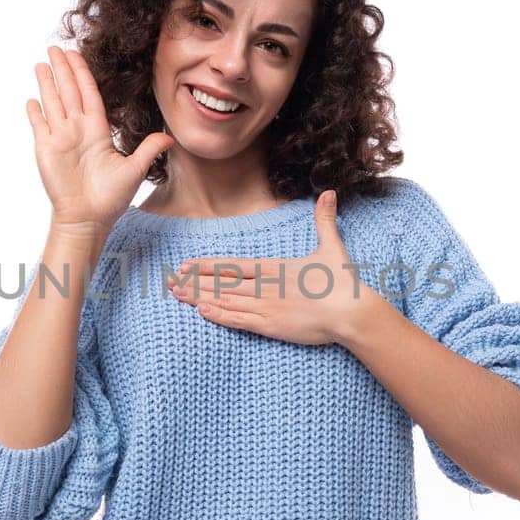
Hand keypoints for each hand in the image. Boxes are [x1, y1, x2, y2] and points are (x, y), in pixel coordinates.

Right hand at [27, 45, 174, 235]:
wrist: (88, 219)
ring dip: (47, 83)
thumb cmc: (111, 199)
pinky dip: (36, 112)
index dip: (83, 73)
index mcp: (97, 130)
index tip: (77, 55)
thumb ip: (149, 149)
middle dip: (63, 69)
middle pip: (69, 91)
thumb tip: (171, 137)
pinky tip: (32, 99)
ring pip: (53, 102)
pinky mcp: (45, 149)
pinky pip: (39, 125)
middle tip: (56, 46)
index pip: (89, 94)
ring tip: (42, 63)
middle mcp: (77, 130)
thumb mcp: (134, 170)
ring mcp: (60, 138)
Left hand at [164, 190, 372, 346]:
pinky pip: (239, 320)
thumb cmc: (342, 281)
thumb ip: (324, 220)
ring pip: (225, 301)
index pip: (233, 265)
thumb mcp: (330, 247)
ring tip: (177, 295)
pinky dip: (219, 316)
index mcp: (273, 268)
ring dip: (199, 298)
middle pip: (221, 283)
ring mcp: (265, 306)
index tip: (187, 264)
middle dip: (194, 282)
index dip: (207, 265)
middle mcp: (264, 286)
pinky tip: (201, 311)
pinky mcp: (271, 326)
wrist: (351, 311)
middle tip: (169, 281)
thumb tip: (329, 193)